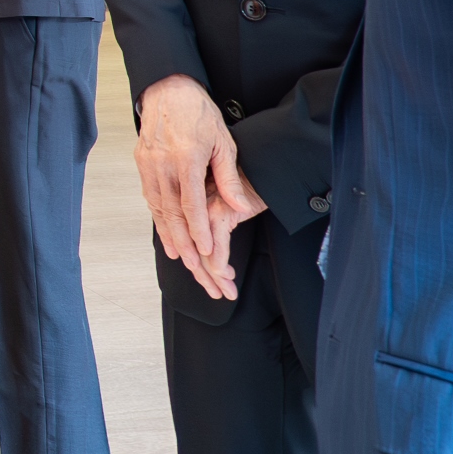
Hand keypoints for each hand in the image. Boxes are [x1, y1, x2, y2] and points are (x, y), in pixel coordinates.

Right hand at [136, 76, 247, 298]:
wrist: (168, 90)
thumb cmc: (198, 113)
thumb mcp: (224, 142)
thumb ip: (228, 178)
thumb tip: (239, 207)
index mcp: (186, 158)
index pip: (191, 203)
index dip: (199, 229)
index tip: (206, 250)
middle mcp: (163, 163)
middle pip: (171, 211)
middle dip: (183, 240)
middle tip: (193, 262)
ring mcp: (148, 163)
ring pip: (157, 206)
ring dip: (167, 232)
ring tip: (177, 253)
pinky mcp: (141, 162)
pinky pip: (149, 195)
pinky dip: (156, 216)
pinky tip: (163, 229)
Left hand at [198, 139, 269, 295]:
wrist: (259, 159)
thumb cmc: (245, 176)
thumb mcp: (232, 200)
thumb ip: (221, 219)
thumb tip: (215, 245)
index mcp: (197, 208)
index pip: (193, 243)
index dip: (200, 265)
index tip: (209, 284)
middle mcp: (198, 211)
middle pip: (196, 250)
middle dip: (206, 277)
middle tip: (217, 294)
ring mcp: (208, 210)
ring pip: (204, 249)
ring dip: (213, 275)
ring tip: (223, 292)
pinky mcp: (221, 209)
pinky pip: (217, 239)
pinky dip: (219, 258)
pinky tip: (224, 273)